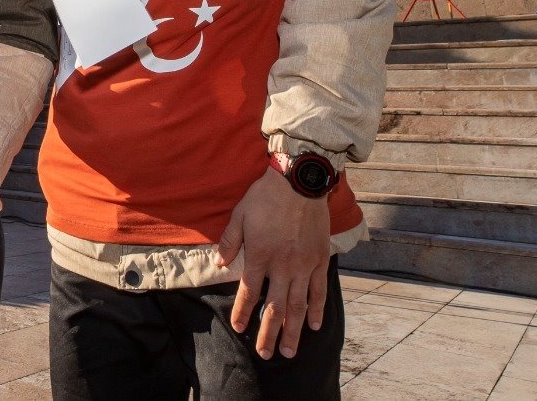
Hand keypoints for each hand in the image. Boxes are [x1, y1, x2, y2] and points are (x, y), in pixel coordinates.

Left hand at [216, 167, 331, 360]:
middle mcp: (281, 266)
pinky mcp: (319, 260)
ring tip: (290, 350)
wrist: (299, 183)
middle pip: (275, 307)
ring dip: (293, 330)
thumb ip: (229, 241)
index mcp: (259, 256)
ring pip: (298, 306)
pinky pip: (318, 290)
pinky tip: (313, 325)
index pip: (249, 292)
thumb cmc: (265, 197)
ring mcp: (303, 265)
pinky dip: (317, 309)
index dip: (243, 312)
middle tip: (266, 354)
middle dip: (269, 333)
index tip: (239, 328)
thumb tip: (218, 263)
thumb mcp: (239, 215)